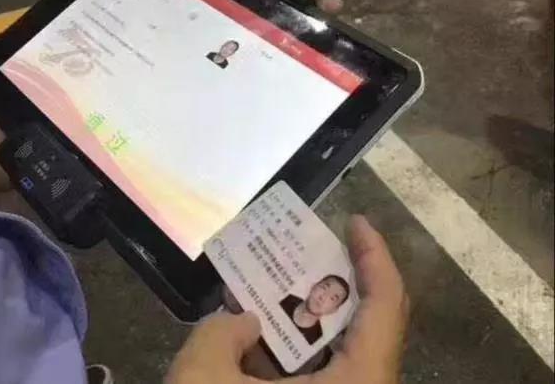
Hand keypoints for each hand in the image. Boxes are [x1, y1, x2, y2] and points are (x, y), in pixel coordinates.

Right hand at [166, 215, 408, 382]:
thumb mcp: (203, 378)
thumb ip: (222, 331)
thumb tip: (245, 322)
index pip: (385, 307)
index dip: (375, 256)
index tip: (354, 221)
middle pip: (367, 328)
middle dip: (337, 282)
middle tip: (308, 247)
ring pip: (339, 356)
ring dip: (307, 319)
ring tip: (275, 283)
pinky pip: (319, 380)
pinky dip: (292, 354)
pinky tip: (256, 337)